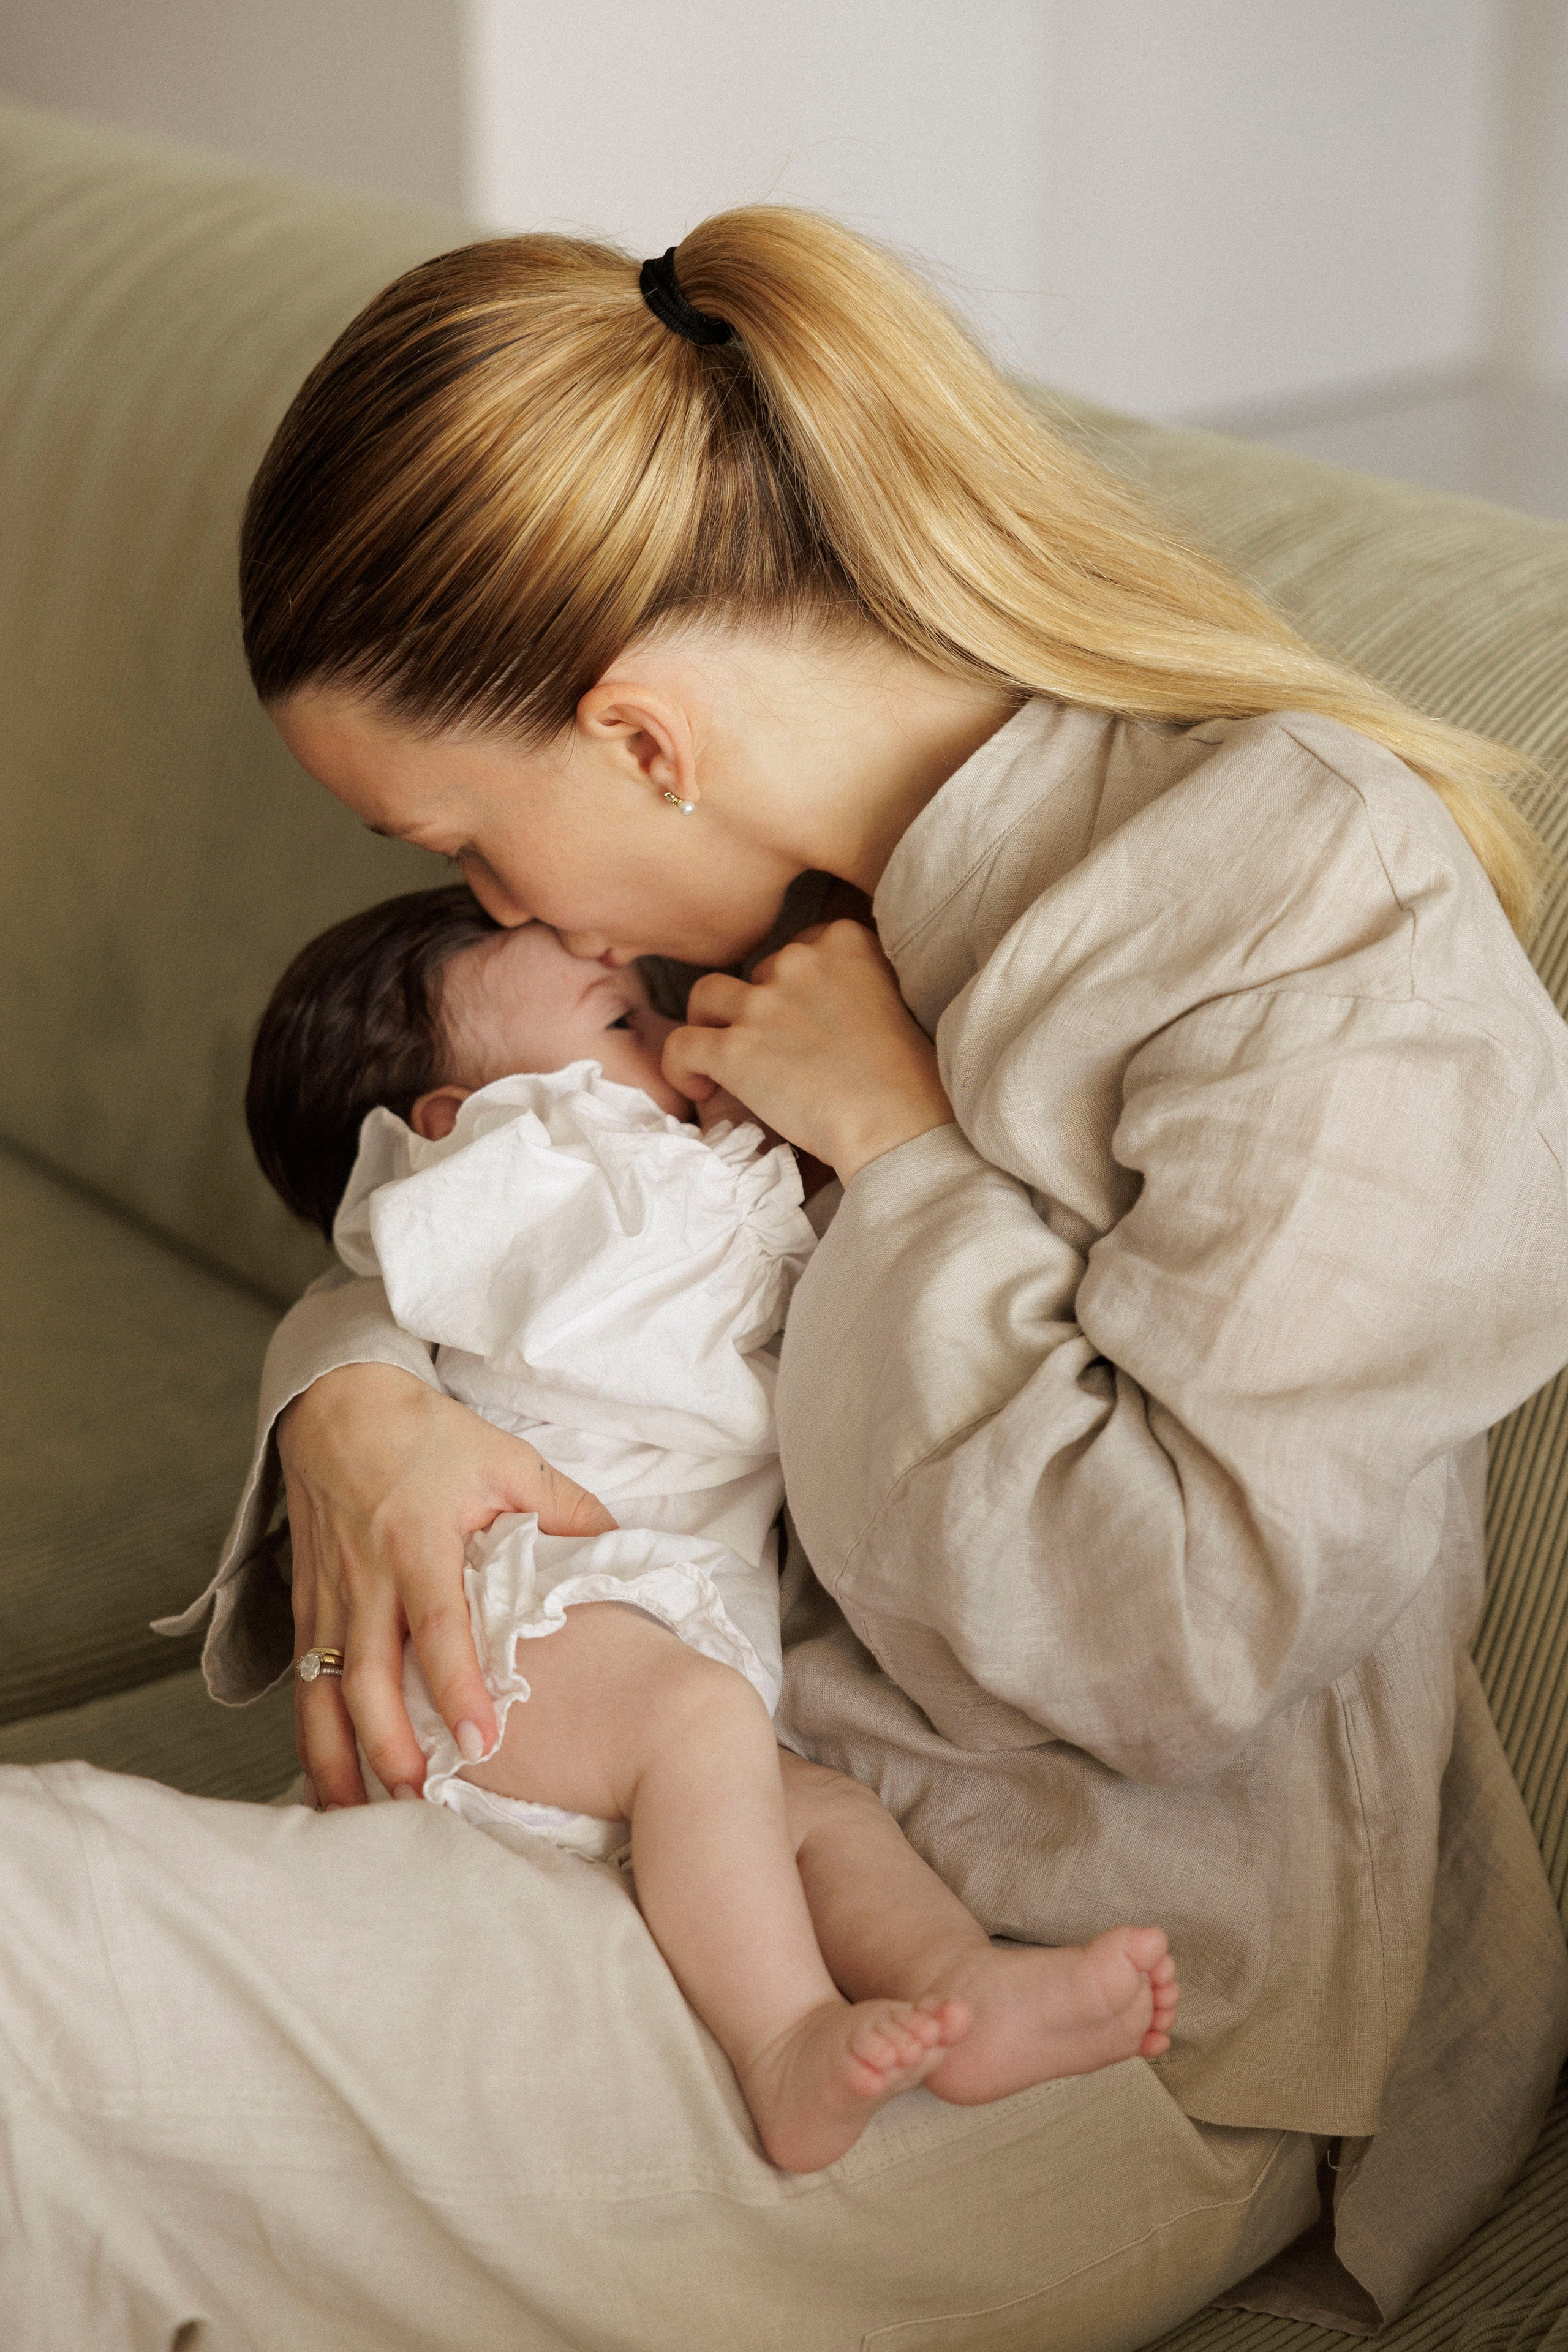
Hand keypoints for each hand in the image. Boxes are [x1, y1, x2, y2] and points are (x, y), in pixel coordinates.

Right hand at [280, 1362, 615, 1806]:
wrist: (336, 1405)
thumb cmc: (426, 1435)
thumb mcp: (505, 1459)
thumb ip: (564, 1509)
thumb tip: (625, 1545)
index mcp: (418, 1542)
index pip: (439, 1626)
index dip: (457, 1686)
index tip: (482, 1742)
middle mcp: (366, 1578)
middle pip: (367, 1678)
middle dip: (389, 1745)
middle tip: (418, 1799)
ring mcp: (329, 1596)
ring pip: (321, 1693)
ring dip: (336, 1758)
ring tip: (358, 1816)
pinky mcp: (307, 1607)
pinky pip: (303, 1682)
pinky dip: (310, 1736)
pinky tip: (325, 1782)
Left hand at [663, 921, 953, 1182]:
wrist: (899, 1123)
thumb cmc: (908, 1078)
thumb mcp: (895, 1001)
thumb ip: (855, 984)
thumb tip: (821, 1006)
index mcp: (844, 940)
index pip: (797, 948)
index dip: (793, 987)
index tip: (801, 1022)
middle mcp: (799, 960)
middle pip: (755, 973)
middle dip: (759, 1010)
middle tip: (778, 1056)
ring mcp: (763, 1003)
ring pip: (706, 996)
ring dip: (711, 1025)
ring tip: (723, 1060)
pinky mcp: (735, 1049)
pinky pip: (680, 1045)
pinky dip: (681, 1067)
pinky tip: (701, 1090)